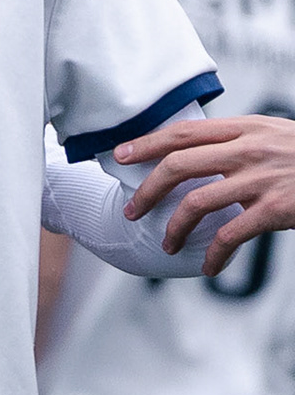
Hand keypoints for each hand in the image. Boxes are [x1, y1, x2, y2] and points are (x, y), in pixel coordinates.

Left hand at [117, 114, 294, 274]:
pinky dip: (213, 254)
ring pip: (196, 203)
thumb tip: (198, 151)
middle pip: (177, 165)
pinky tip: (207, 266)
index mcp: (243, 128)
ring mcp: (260, 180)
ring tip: (167, 243)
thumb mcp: (274, 133)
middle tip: (132, 210)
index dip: (145, 143)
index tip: (119, 155)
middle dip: (147, 189)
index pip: (181, 132)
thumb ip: (238, 140)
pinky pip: (231, 235)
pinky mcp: (275, 210)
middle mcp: (247, 150)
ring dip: (174, 227)